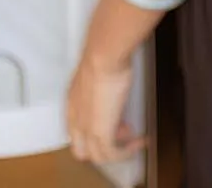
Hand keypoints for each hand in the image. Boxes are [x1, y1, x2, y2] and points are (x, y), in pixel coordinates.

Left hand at [66, 51, 145, 165]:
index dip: (93, 132)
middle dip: (102, 147)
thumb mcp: (96, 74)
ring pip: (98, 156)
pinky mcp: (101, 133)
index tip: (112, 122)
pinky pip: (113, 155)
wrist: (104, 56)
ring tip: (133, 138)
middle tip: (121, 134)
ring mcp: (87, 128)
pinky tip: (139, 142)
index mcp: (72, 103)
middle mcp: (76, 118)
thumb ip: (100, 85)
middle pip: (82, 150)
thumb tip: (111, 86)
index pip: (75, 131)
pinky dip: (127, 152)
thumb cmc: (102, 56)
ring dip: (118, 150)